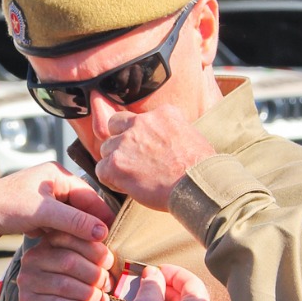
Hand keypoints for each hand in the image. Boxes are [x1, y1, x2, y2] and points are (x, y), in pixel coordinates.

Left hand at [0, 163, 113, 244]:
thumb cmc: (4, 207)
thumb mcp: (43, 213)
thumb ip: (74, 221)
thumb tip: (102, 231)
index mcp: (57, 174)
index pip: (90, 194)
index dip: (102, 215)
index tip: (113, 234)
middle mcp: (53, 183)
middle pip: (82, 206)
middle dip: (90, 225)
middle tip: (103, 246)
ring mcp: (44, 199)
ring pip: (70, 218)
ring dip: (76, 232)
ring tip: (88, 250)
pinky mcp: (36, 213)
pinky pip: (58, 225)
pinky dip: (62, 235)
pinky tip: (67, 248)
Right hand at [17, 231, 113, 300]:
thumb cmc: (75, 292)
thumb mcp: (84, 268)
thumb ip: (95, 256)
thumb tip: (115, 255)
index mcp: (47, 243)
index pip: (71, 237)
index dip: (95, 250)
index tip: (109, 264)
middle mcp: (33, 259)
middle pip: (69, 262)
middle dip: (95, 275)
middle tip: (108, 286)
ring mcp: (27, 282)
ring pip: (66, 285)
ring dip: (91, 295)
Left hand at [96, 107, 214, 209]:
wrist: (198, 185)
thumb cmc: (201, 169)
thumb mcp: (191, 136)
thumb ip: (170, 132)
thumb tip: (164, 142)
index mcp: (162, 113)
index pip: (137, 118)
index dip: (136, 133)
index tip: (143, 148)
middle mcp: (141, 122)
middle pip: (115, 126)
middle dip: (120, 142)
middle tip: (132, 160)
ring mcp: (126, 142)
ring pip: (106, 149)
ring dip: (115, 162)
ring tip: (133, 177)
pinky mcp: (116, 164)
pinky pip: (101, 169)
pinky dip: (110, 180)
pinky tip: (126, 186)